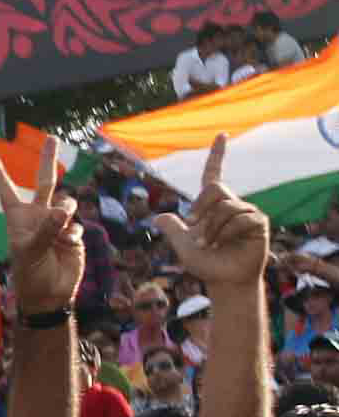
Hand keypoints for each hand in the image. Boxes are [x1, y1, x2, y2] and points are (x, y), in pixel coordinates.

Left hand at [0, 136, 85, 312]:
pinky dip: (73, 233)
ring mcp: (57, 223)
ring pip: (66, 203)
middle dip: (47, 160)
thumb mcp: (30, 251)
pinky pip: (77, 224)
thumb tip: (62, 211)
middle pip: (44, 182)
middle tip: (52, 138)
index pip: (7, 192)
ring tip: (60, 228)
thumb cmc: (30, 273)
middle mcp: (37, 216)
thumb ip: (46, 229)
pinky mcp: (73, 233)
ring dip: (65, 211)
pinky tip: (67, 245)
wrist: (50, 293)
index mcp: (18, 219)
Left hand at [154, 135, 268, 290]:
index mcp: (211, 206)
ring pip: (225, 207)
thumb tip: (157, 217)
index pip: (213, 175)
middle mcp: (230, 204)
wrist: (224, 281)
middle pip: (215, 188)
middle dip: (200, 208)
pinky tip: (226, 244)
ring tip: (210, 244)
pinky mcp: (258, 222)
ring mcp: (246, 212)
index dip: (217, 155)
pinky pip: (240, 218)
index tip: (221, 134)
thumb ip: (172, 230)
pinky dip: (226, 232)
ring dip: (212, 228)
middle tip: (194, 228)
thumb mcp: (183, 246)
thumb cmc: (205, 264)